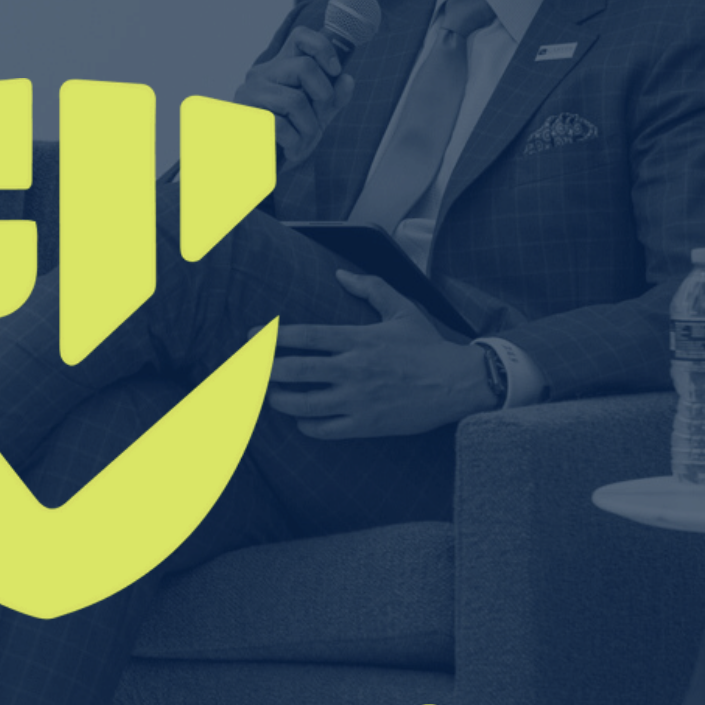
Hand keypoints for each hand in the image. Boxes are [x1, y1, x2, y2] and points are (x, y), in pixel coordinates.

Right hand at [234, 25, 353, 166]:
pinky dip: (294, 142)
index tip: (335, 71)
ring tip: (304, 142)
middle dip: (323, 97)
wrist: (255, 168)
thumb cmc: (284, 138)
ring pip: (295, 99)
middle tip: (320, 120)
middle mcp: (262, 74)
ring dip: (309, 128)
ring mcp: (249, 93)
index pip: (300, 37)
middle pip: (305, 66)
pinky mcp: (243, 116)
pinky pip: (280, 124)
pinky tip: (292, 150)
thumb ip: (332, 98)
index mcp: (281, 68)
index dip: (323, 48)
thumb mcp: (316, 117)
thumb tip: (347, 79)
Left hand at [266, 271, 495, 437]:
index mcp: (358, 339)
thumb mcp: (402, 309)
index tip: (251, 337)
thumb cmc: (428, 346)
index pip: (305, 336)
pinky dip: (306, 424)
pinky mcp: (366, 424)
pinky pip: (325, 428)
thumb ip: (370, 289)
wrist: (457, 384)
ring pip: (304, 403)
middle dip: (264, 370)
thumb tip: (341, 275)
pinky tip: (301, 418)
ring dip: (280, 400)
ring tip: (271, 395)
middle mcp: (353, 369)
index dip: (273, 337)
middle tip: (247, 370)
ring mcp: (357, 399)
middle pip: (296, 370)